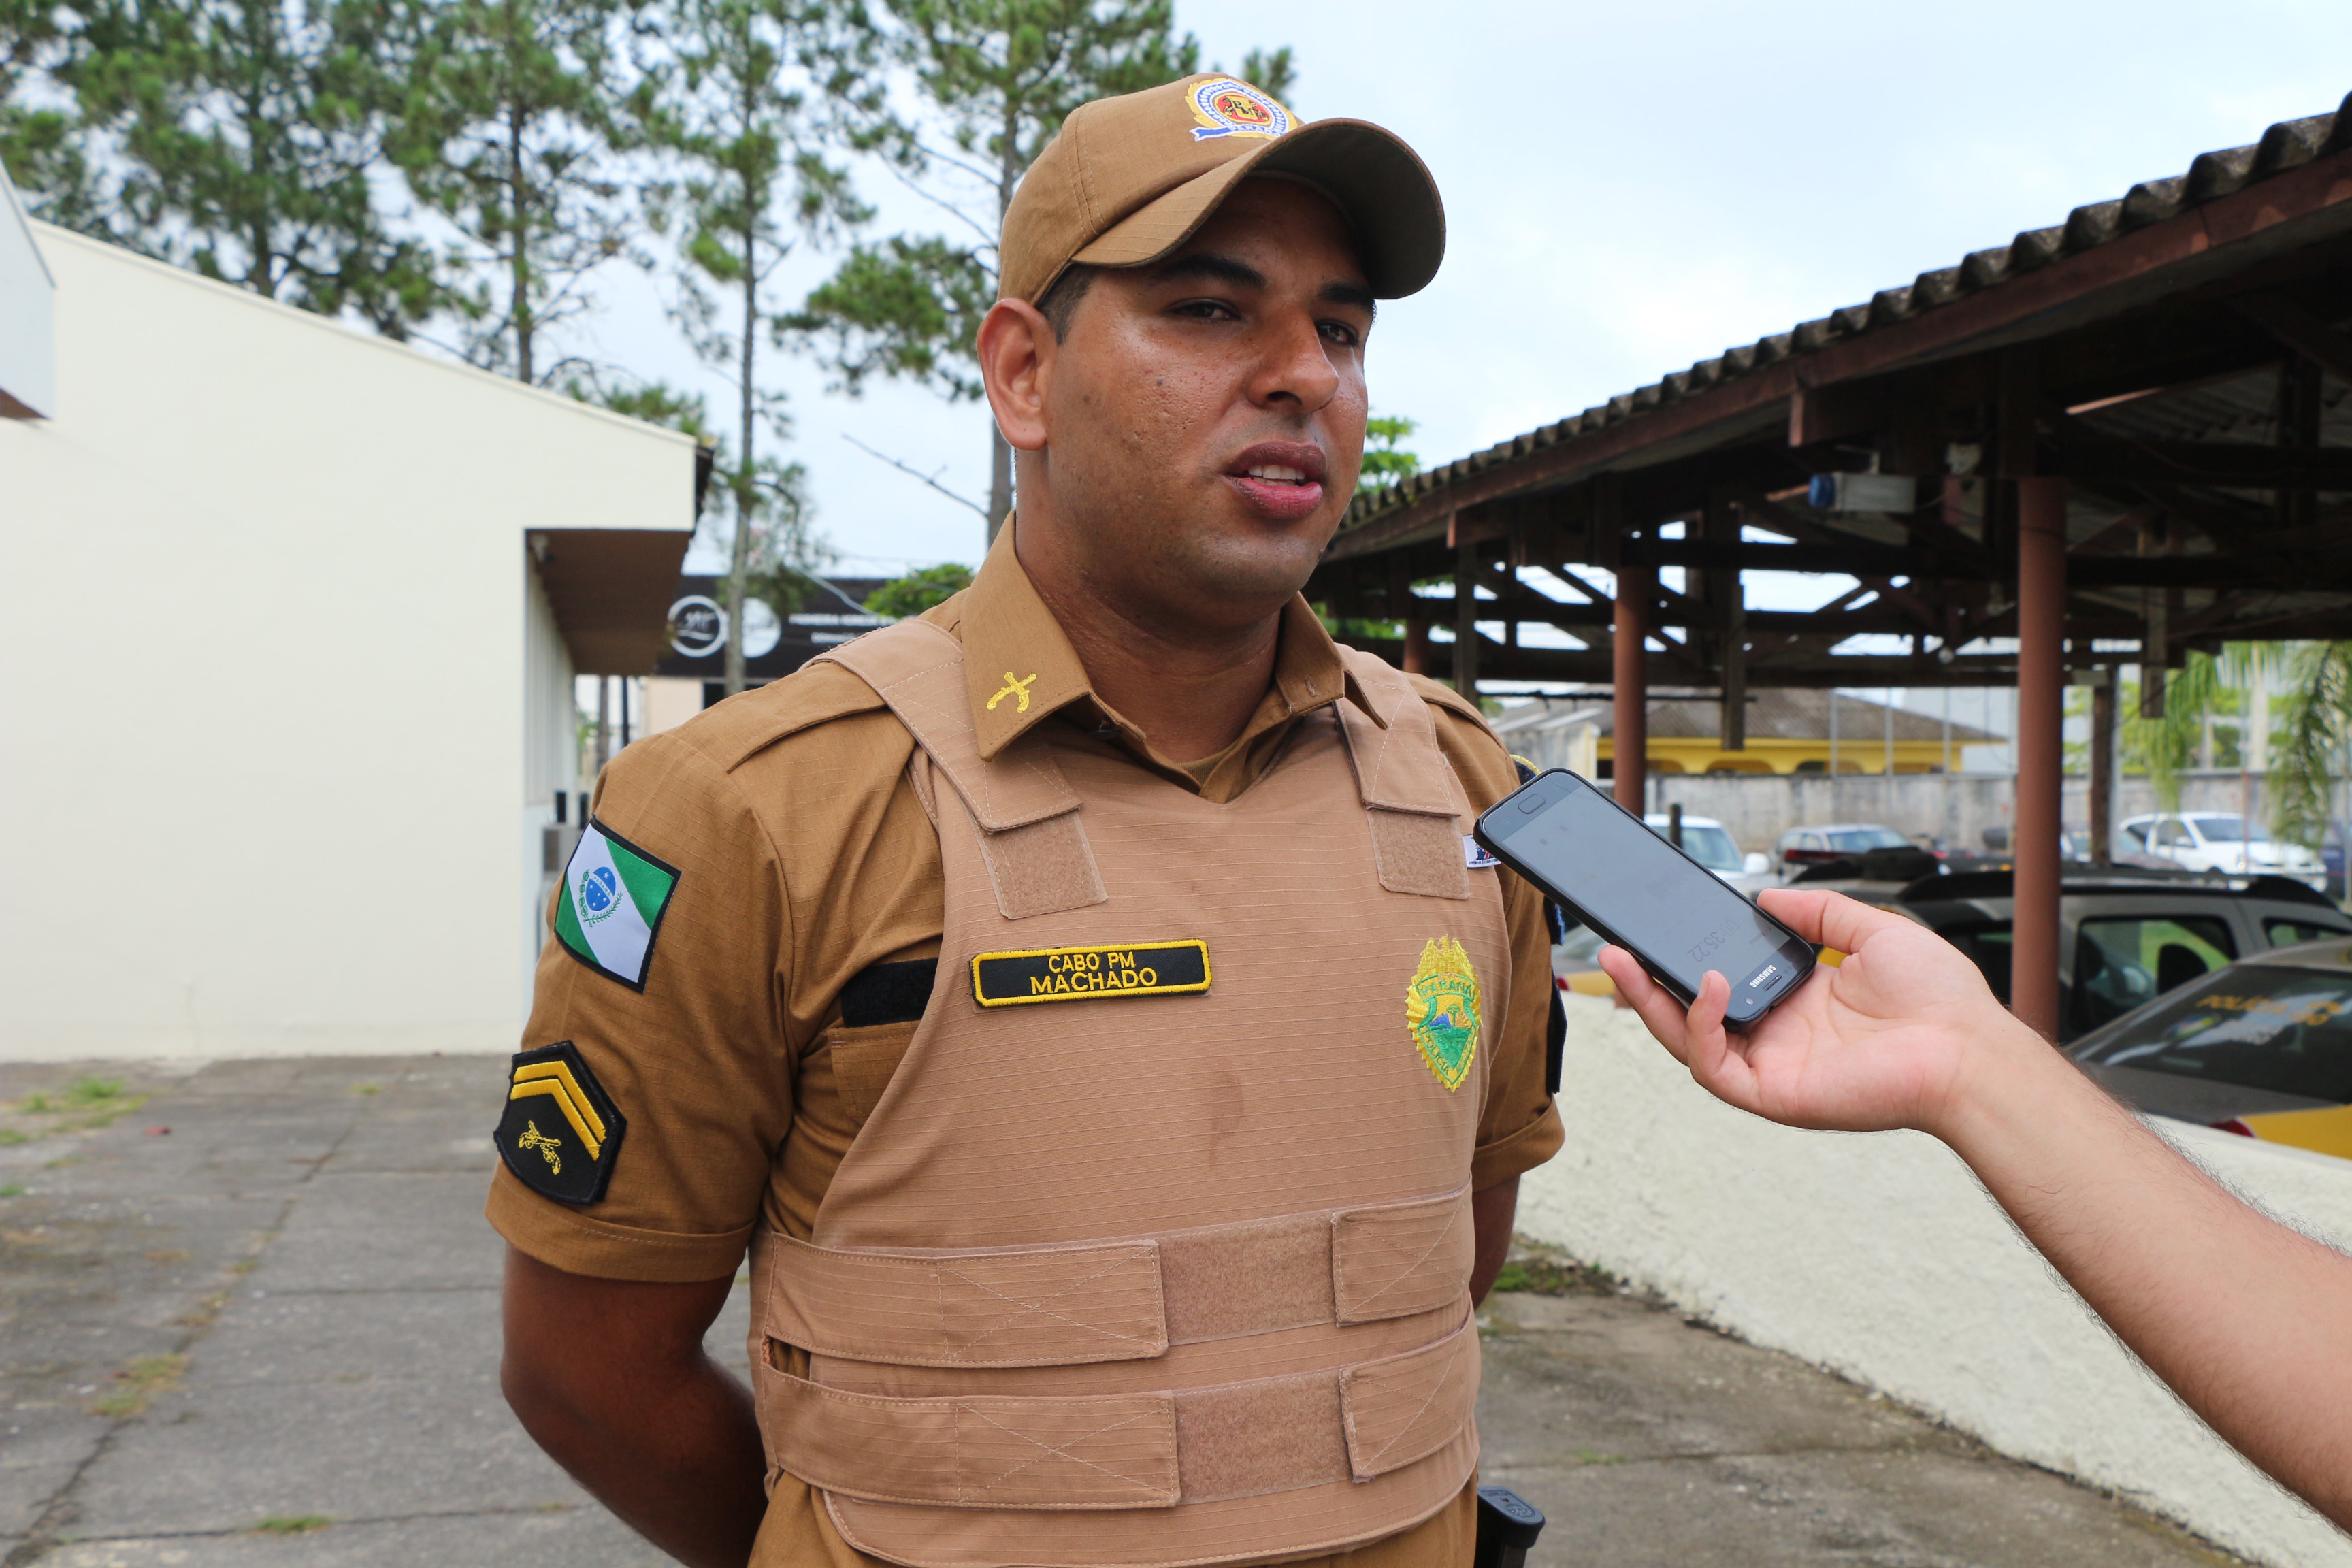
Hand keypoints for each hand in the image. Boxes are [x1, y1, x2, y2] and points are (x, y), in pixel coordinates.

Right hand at [1595, 889, 2043, 1138]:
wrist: (1968, 1047)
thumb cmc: (1939, 998)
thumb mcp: (1871, 930)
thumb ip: (1817, 912)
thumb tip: (1767, 899)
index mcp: (1798, 1003)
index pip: (1724, 982)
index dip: (1687, 958)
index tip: (1661, 927)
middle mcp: (1777, 1037)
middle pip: (1691, 1014)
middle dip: (1645, 984)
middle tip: (1615, 947)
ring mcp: (1772, 1068)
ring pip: (1689, 1042)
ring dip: (1651, 1004)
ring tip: (1627, 964)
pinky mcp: (1774, 1095)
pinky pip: (1716, 1067)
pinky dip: (1701, 1027)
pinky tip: (1709, 987)